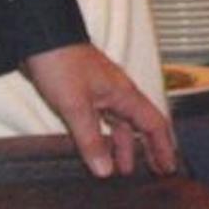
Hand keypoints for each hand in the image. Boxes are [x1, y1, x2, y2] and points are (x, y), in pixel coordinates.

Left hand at [22, 43, 177, 178]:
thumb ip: (91, 139)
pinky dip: (103, 137)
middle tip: (154, 171)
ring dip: (123, 146)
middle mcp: (116, 93)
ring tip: (122, 168)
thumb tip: (105, 169)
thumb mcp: (76, 106)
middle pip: (140, 125)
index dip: (163, 146)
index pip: (154, 123)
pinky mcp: (81, 93)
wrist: (39, 37)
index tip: (169, 167)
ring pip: (119, 124)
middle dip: (148, 148)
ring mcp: (99, 92)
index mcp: (124, 94)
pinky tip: (97, 148)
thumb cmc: (60, 61)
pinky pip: (100, 120)